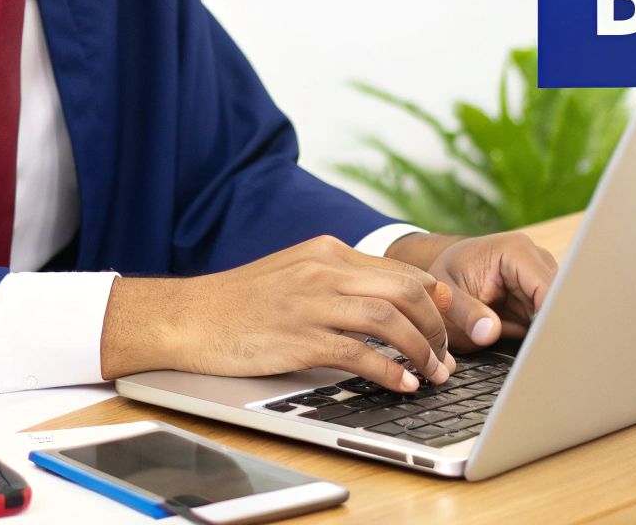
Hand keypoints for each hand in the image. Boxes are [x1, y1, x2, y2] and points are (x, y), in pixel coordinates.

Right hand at [98, 236, 456, 391]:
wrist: (187, 317)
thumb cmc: (239, 303)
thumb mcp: (294, 274)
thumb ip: (338, 281)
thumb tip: (389, 301)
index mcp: (327, 252)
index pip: (399, 270)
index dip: (434, 300)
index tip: (449, 323)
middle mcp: (323, 270)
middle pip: (405, 291)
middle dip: (437, 327)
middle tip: (445, 358)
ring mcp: (310, 302)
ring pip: (389, 318)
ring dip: (421, 349)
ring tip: (432, 375)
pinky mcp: (297, 337)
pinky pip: (357, 352)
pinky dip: (387, 369)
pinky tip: (400, 384)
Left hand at [387, 231, 558, 351]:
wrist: (447, 274)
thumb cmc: (447, 279)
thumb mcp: (446, 295)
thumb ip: (466, 313)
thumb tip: (489, 333)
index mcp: (516, 251)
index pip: (548, 286)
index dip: (548, 317)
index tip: (541, 345)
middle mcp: (537, 260)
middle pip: (562, 299)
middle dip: (552, 328)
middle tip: (540, 358)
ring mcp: (543, 279)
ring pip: (560, 311)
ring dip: (548, 334)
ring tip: (536, 358)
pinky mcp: (542, 298)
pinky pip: (551, 319)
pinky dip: (543, 336)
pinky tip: (534, 354)